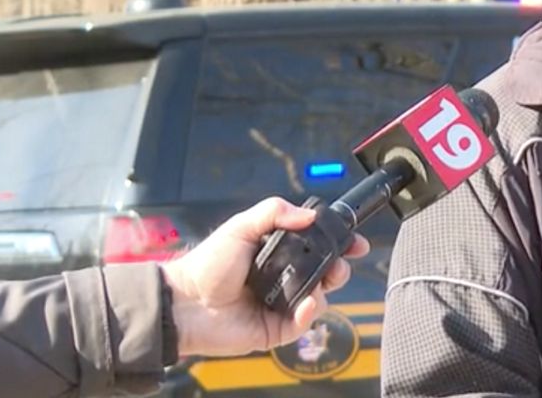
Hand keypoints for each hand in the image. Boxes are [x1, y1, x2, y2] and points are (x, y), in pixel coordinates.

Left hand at [160, 197, 370, 356]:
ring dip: (326, 287)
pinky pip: (305, 322)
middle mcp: (285, 277)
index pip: (318, 246)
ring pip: (321, 297)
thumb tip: (309, 215)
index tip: (356, 241)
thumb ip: (274, 212)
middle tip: (339, 263)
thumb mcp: (241, 227)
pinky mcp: (278, 328)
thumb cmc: (207, 265)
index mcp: (279, 252)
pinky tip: (306, 303)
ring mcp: (283, 303)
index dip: (340, 243)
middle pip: (327, 272)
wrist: (185, 303)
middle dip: (340, 266)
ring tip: (320, 282)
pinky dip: (311, 312)